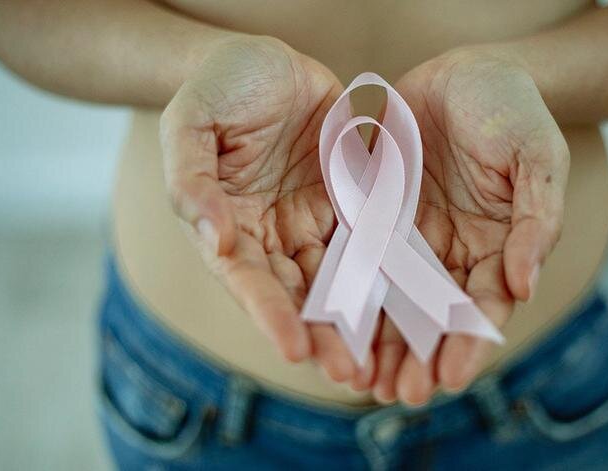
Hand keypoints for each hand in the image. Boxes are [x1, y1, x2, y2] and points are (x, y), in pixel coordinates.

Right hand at [160, 36, 374, 385]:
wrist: (265, 59)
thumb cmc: (217, 87)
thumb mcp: (191, 124)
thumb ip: (192, 182)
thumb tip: (214, 240)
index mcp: (229, 225)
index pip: (249, 279)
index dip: (270, 314)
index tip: (294, 348)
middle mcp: (274, 236)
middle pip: (301, 293)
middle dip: (324, 335)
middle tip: (351, 376)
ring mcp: (315, 221)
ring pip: (343, 278)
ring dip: (363, 319)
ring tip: (387, 360)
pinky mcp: (354, 202)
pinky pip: (377, 238)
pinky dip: (393, 272)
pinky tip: (416, 302)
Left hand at [371, 48, 568, 403]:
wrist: (468, 69)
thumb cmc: (513, 110)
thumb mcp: (538, 157)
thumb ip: (537, 220)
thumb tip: (525, 286)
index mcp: (497, 246)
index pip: (484, 306)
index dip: (470, 344)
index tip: (451, 378)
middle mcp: (452, 250)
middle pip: (433, 315)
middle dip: (419, 356)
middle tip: (400, 395)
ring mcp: (412, 234)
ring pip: (392, 296)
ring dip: (379, 339)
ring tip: (361, 380)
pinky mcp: (375, 212)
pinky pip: (357, 254)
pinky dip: (346, 289)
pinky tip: (331, 322)